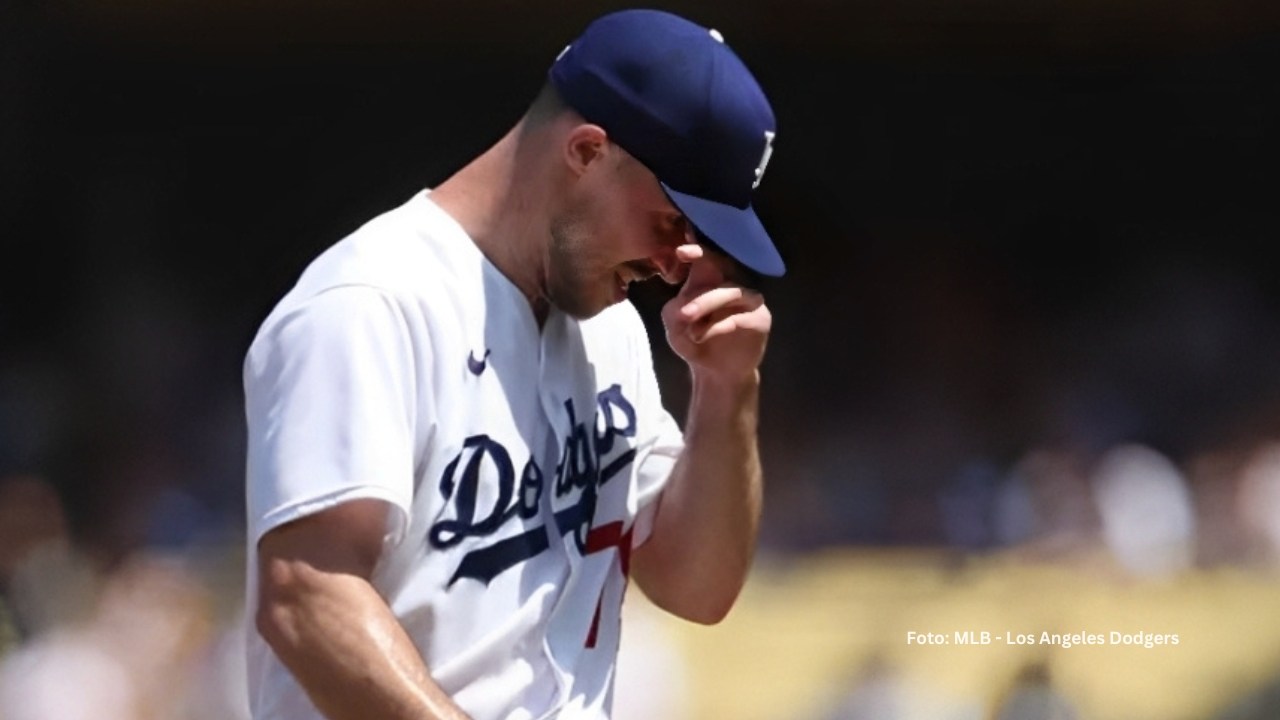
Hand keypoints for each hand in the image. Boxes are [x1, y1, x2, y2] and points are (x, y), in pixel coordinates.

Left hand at [661, 244, 771, 383]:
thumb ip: (673, 311)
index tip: (681, 251)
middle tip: (682, 313)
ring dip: (707, 307)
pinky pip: (741, 317)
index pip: (707, 259)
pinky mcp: (761, 319)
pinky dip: (718, 326)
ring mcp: (749, 299)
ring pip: (731, 292)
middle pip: (723, 271)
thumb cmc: (695, 341)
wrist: (717, 372)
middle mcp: (732, 283)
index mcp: (710, 280)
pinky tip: (702, 337)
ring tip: (690, 329)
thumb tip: (681, 304)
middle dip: (700, 291)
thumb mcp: (675, 327)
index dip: (697, 251)